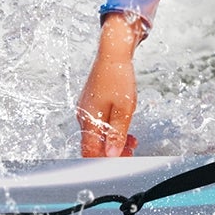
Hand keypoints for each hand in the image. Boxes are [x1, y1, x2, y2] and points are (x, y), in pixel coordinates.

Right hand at [77, 13, 142, 156]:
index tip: (122, 161)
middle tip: (131, 150)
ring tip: (131, 139)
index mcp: (89, 120)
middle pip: (94, 145)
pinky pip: (98, 122)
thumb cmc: (118, 77)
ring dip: (113, 140)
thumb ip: (117, 133)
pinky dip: (110, 128)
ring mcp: (86, 109)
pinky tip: (123, 126)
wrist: (113, 53)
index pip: (90, 152)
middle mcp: (83, 116)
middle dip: (112, 151)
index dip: (105, 161)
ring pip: (97, 134)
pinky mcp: (90, 102)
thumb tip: (112, 155)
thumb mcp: (124, 109)